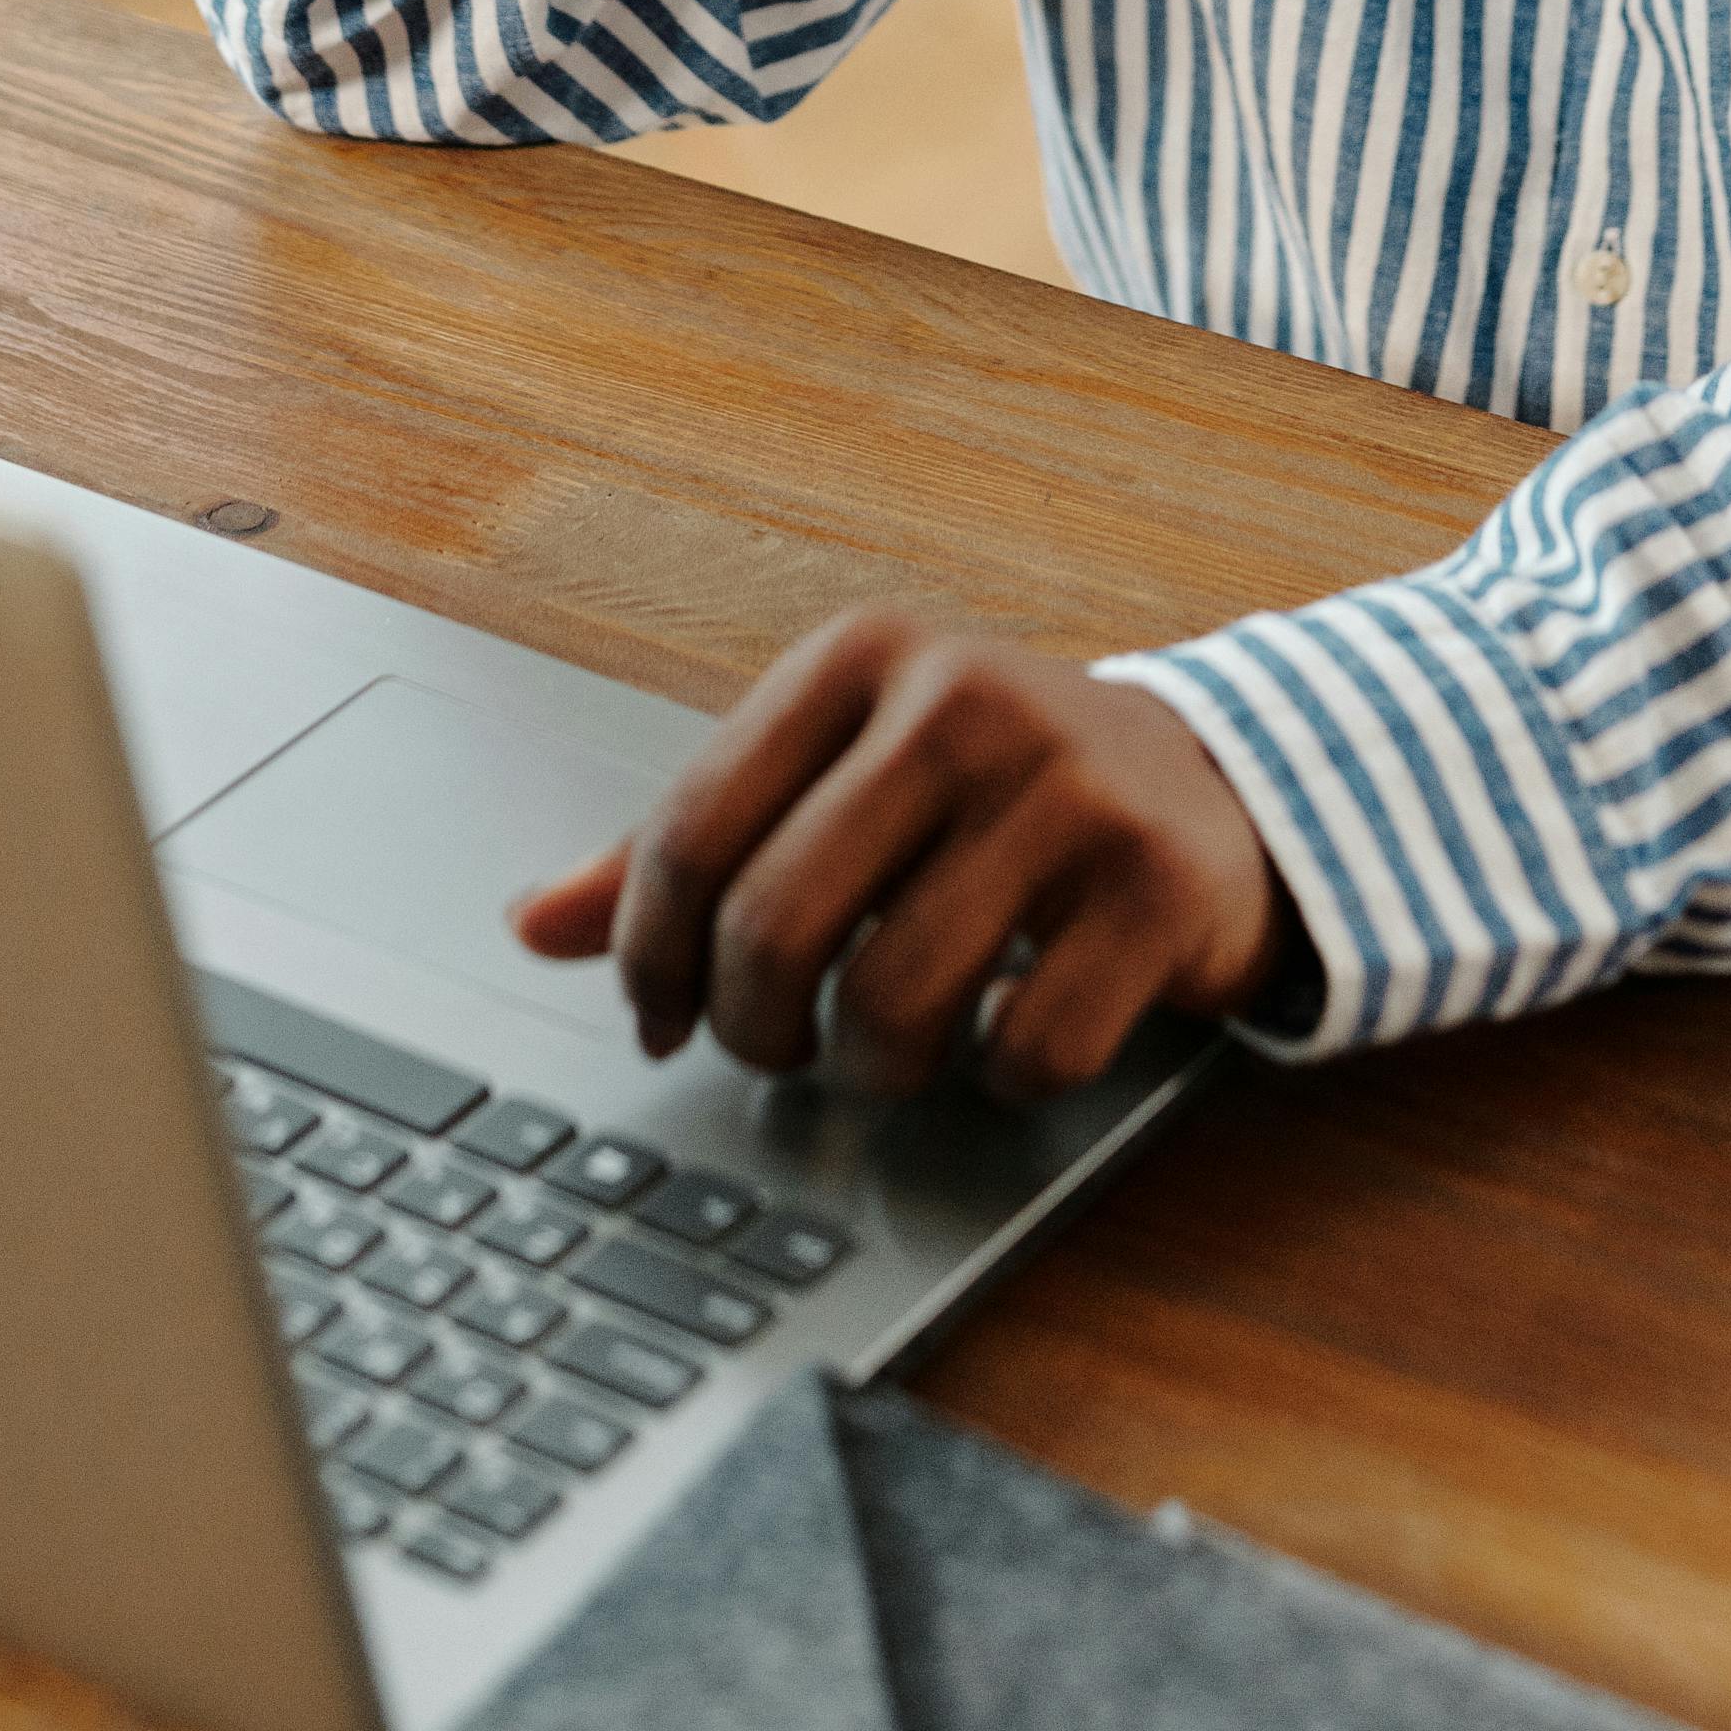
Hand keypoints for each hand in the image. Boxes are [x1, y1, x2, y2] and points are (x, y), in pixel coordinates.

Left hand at [511, 607, 1290, 1097]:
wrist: (1199, 780)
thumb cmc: (979, 790)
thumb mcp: (834, 777)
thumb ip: (692, 846)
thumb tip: (531, 922)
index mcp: (861, 654)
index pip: (693, 828)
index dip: (651, 955)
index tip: (660, 1019)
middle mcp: (962, 697)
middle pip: (776, 924)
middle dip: (753, 1028)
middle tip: (775, 1051)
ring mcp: (1068, 784)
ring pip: (894, 1000)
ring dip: (874, 1066)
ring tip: (889, 1045)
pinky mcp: (1156, 879)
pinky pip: (1027, 1045)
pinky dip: (999, 1076)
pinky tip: (1004, 1035)